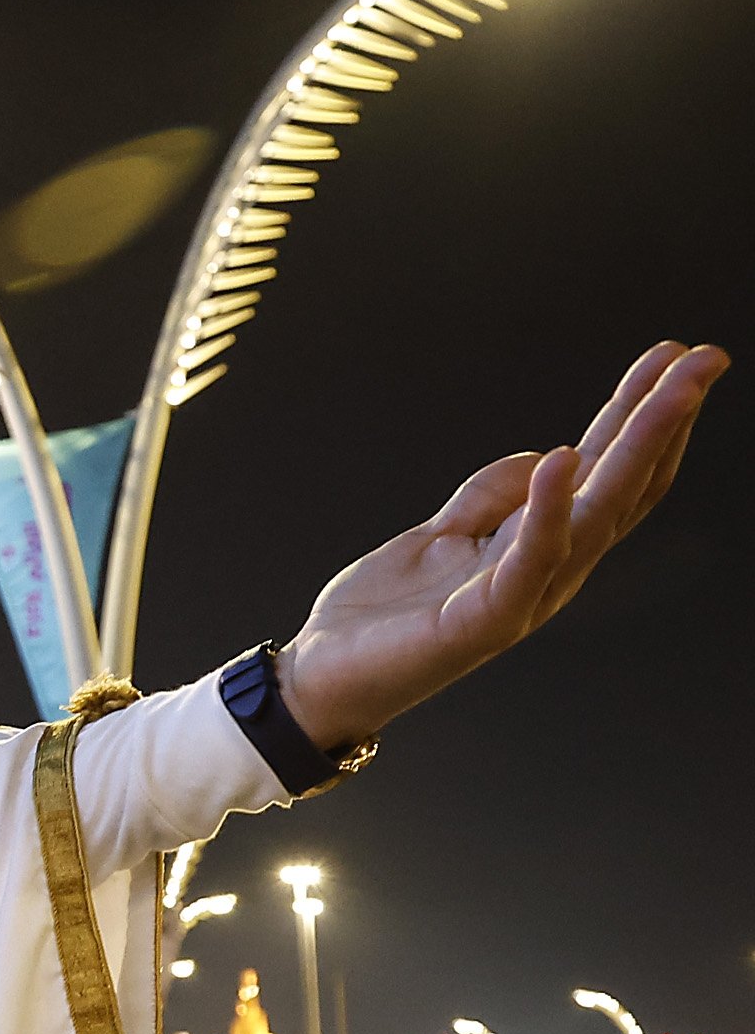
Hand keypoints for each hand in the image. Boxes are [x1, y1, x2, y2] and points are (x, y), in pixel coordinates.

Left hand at [276, 342, 726, 748]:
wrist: (326, 677)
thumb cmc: (388, 613)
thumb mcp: (442, 531)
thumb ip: (492, 494)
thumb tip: (549, 455)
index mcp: (542, 545)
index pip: (608, 472)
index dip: (643, 415)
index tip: (676, 355)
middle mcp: (550, 569)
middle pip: (622, 484)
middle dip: (664, 418)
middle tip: (708, 357)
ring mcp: (525, 595)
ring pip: (596, 512)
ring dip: (635, 446)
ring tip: (670, 387)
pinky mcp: (485, 620)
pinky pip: (528, 559)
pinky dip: (546, 509)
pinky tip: (564, 458)